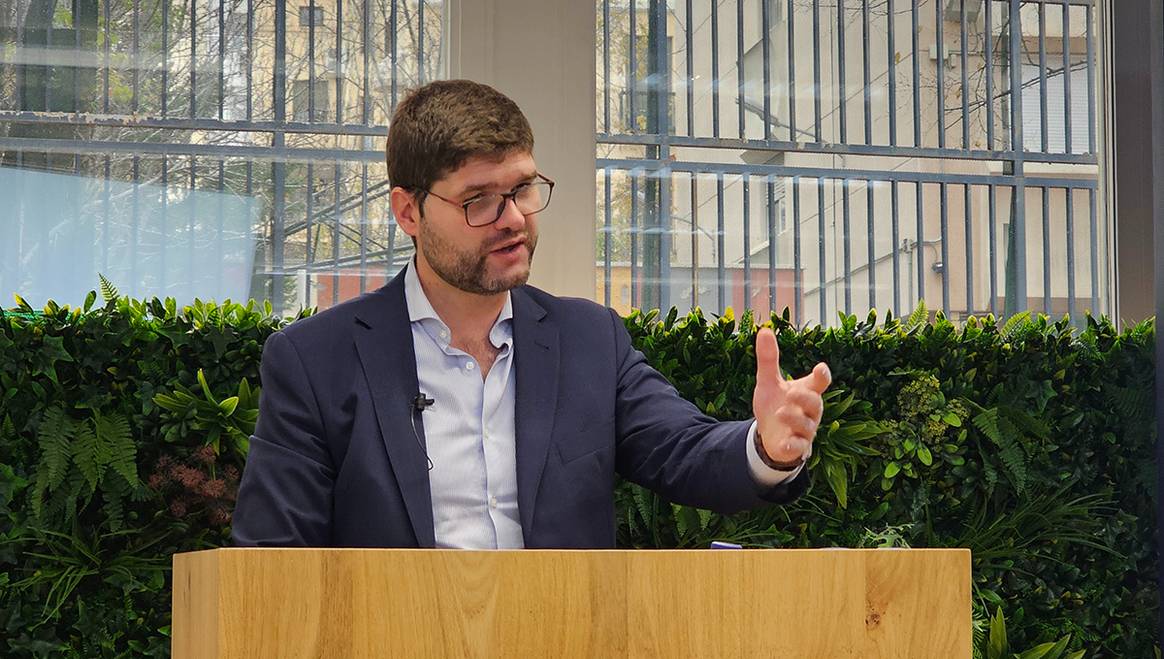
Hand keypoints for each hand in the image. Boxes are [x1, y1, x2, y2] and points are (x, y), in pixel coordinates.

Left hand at [752, 327, 830, 464]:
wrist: (769, 435)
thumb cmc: (774, 404)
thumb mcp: (768, 381)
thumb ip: (768, 358)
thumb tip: (764, 330)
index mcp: (806, 392)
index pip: (819, 382)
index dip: (822, 376)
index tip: (820, 369)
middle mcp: (809, 411)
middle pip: (816, 403)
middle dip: (805, 398)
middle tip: (790, 392)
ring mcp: (804, 430)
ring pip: (807, 425)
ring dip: (795, 418)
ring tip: (780, 412)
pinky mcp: (796, 447)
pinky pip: (799, 447)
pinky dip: (793, 445)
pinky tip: (785, 442)